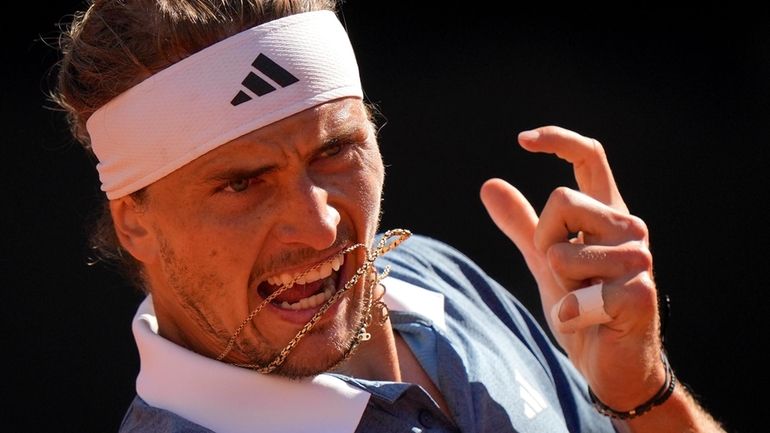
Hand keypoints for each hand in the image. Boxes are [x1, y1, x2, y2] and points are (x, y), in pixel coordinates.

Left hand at [480, 126, 665, 409]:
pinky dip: (570, 315)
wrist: (611, 364)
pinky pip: (576, 292)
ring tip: (585, 301)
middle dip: (544, 240)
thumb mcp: (545, 261)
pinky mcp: (638, 292)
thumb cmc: (583, 308)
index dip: (558, 140)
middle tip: (566, 276)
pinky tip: (590, 323)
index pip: (590, 157)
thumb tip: (489, 184)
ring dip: (560, 285)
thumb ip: (521, 224)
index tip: (522, 140)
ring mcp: (638, 258)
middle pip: (561, 200)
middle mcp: (629, 227)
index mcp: (607, 214)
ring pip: (561, 249)